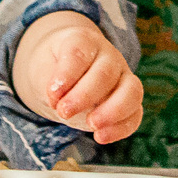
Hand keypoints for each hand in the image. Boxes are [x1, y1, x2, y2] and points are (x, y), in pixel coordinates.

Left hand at [14, 14, 143, 144]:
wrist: (66, 71)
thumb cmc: (54, 67)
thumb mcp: (42, 68)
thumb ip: (48, 80)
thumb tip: (59, 98)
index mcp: (84, 41)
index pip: (79, 52)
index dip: (66, 75)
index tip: (52, 94)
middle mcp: (109, 56)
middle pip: (105, 73)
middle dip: (84, 97)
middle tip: (63, 112)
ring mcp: (123, 77)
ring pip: (131, 91)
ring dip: (112, 111)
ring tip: (91, 125)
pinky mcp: (129, 101)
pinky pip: (135, 114)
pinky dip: (121, 128)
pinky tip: (100, 137)